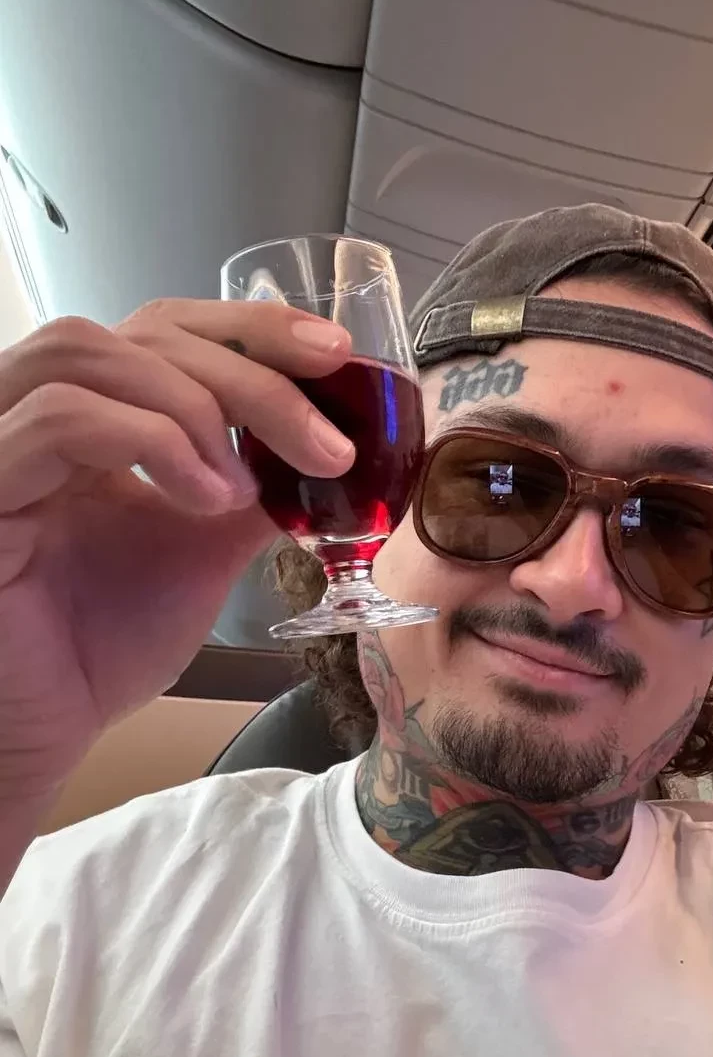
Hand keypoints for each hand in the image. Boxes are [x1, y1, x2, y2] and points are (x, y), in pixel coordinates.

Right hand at [0, 299, 354, 807]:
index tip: (334, 354)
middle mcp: (34, 409)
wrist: (46, 729)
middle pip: (141, 330)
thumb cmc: (102, 645)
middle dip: (252, 376)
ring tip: (243, 488)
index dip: (252, 327)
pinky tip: (201, 499)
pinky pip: (59, 420)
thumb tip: (327, 447)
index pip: (167, 328)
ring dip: (194, 408)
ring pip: (91, 352)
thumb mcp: (203, 548)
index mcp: (93, 415)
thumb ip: (254, 487)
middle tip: (326, 443)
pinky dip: (149, 445)